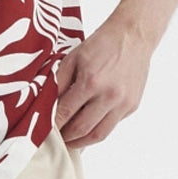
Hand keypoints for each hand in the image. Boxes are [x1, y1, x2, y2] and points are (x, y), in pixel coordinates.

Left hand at [53, 17, 153, 147]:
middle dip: (66, 138)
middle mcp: (109, 95)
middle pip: (82, 129)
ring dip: (82, 142)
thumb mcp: (73, 58)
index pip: (65, 112)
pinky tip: (88, 128)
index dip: (53, 125)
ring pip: (99, 134)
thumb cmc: (101, 44)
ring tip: (70, 142)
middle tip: (55, 140)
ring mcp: (123, 103)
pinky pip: (112, 125)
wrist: (133, 36)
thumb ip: (59, 82)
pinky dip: (98, 130)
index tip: (44, 131)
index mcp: (91, 82)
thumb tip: (47, 105)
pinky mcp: (132, 106)